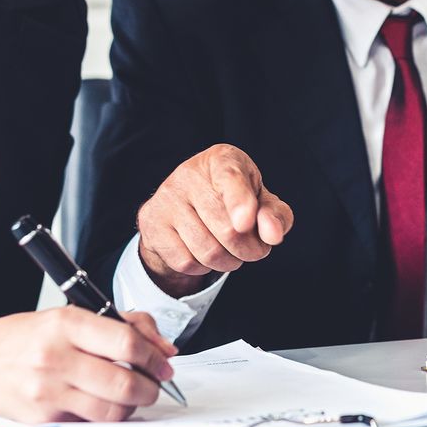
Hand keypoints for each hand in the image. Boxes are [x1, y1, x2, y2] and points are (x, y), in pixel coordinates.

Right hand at [0, 307, 177, 421]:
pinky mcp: (43, 416)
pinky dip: (107, 416)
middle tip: (156, 384)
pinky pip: (90, 422)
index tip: (165, 362)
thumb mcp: (66, 315)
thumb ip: (118, 324)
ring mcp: (48, 390)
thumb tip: (162, 347)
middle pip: (124, 381)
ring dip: (134, 405)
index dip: (154, 356)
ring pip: (112, 409)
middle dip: (151, 386)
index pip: (126, 342)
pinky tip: (106, 405)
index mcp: (66, 323)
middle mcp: (56, 356)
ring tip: (134, 396)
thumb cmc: (22, 337)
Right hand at [137, 144, 294, 298]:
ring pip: (207, 251)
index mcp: (222, 159)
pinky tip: (204, 252)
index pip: (231, 179)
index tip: (245, 222)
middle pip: (227, 229)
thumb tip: (272, 234)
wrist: (184, 206)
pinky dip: (202, 267)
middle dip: (249, 250)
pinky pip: (186, 262)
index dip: (240, 202)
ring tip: (231, 252)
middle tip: (254, 249)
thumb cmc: (232, 200)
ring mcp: (167, 198)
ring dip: (228, 262)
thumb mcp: (260, 201)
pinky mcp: (152, 222)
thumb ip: (275, 215)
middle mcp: (190, 174)